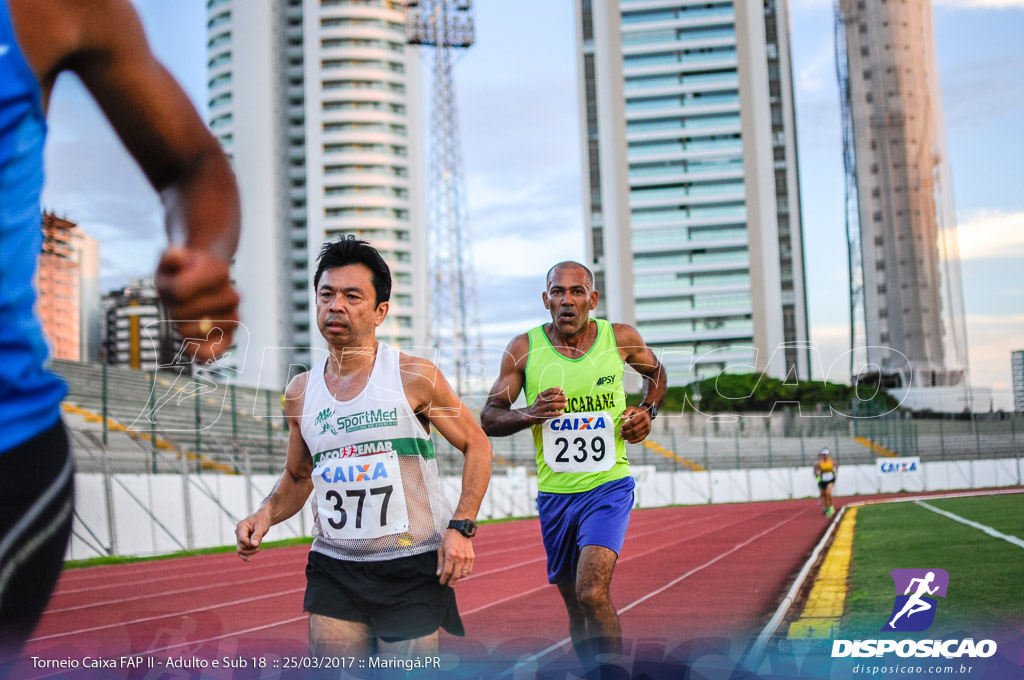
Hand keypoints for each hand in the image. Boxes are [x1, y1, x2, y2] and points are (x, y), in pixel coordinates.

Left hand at [154, 246, 239, 362]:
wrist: (202, 284)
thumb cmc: (182, 272)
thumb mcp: (172, 259)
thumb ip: (171, 255)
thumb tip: (176, 256)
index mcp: (220, 272)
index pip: (181, 289)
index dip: (170, 288)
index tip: (175, 282)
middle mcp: (232, 296)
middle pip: (184, 311)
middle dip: (173, 307)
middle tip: (177, 302)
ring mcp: (232, 318)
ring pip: (200, 330)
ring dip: (182, 327)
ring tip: (183, 319)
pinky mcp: (227, 338)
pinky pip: (214, 352)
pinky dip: (198, 352)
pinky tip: (187, 346)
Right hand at [235, 510, 269, 561]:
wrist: (263, 518)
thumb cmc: (262, 520)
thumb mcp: (261, 527)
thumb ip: (257, 535)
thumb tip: (254, 545)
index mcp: (241, 526)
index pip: (242, 540)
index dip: (250, 544)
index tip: (258, 543)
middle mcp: (238, 533)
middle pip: (241, 547)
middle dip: (250, 549)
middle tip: (259, 546)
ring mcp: (239, 538)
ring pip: (240, 550)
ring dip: (250, 552)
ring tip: (258, 548)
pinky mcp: (242, 542)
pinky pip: (241, 551)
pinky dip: (245, 556)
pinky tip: (249, 560)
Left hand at [436, 529, 473, 585]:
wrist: (460, 530)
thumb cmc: (449, 539)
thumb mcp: (441, 549)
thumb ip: (440, 563)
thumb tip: (439, 574)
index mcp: (450, 555)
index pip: (447, 572)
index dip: (443, 579)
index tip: (441, 582)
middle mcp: (459, 557)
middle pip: (456, 575)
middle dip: (451, 582)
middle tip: (448, 584)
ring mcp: (467, 557)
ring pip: (463, 574)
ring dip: (458, 578)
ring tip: (454, 578)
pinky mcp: (471, 557)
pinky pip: (469, 569)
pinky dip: (465, 574)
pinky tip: (461, 573)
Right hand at [525, 387, 566, 420]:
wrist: (530, 415)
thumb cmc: (539, 405)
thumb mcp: (543, 398)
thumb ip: (551, 393)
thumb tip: (559, 387)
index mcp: (541, 395)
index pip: (550, 391)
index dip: (557, 391)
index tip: (564, 392)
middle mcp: (540, 401)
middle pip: (552, 398)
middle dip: (560, 398)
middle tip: (566, 399)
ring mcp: (540, 408)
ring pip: (551, 405)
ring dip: (559, 405)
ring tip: (565, 405)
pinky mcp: (541, 415)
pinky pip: (550, 414)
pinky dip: (556, 413)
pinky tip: (561, 412)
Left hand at [619, 405, 651, 443]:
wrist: (647, 414)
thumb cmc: (637, 412)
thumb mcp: (632, 409)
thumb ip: (626, 412)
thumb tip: (622, 418)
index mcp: (641, 416)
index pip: (632, 422)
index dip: (626, 426)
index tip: (620, 428)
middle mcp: (645, 422)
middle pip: (634, 430)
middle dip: (626, 433)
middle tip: (620, 434)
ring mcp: (647, 428)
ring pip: (637, 435)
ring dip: (629, 438)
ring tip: (623, 437)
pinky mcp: (647, 432)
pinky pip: (641, 438)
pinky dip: (634, 441)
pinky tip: (628, 441)